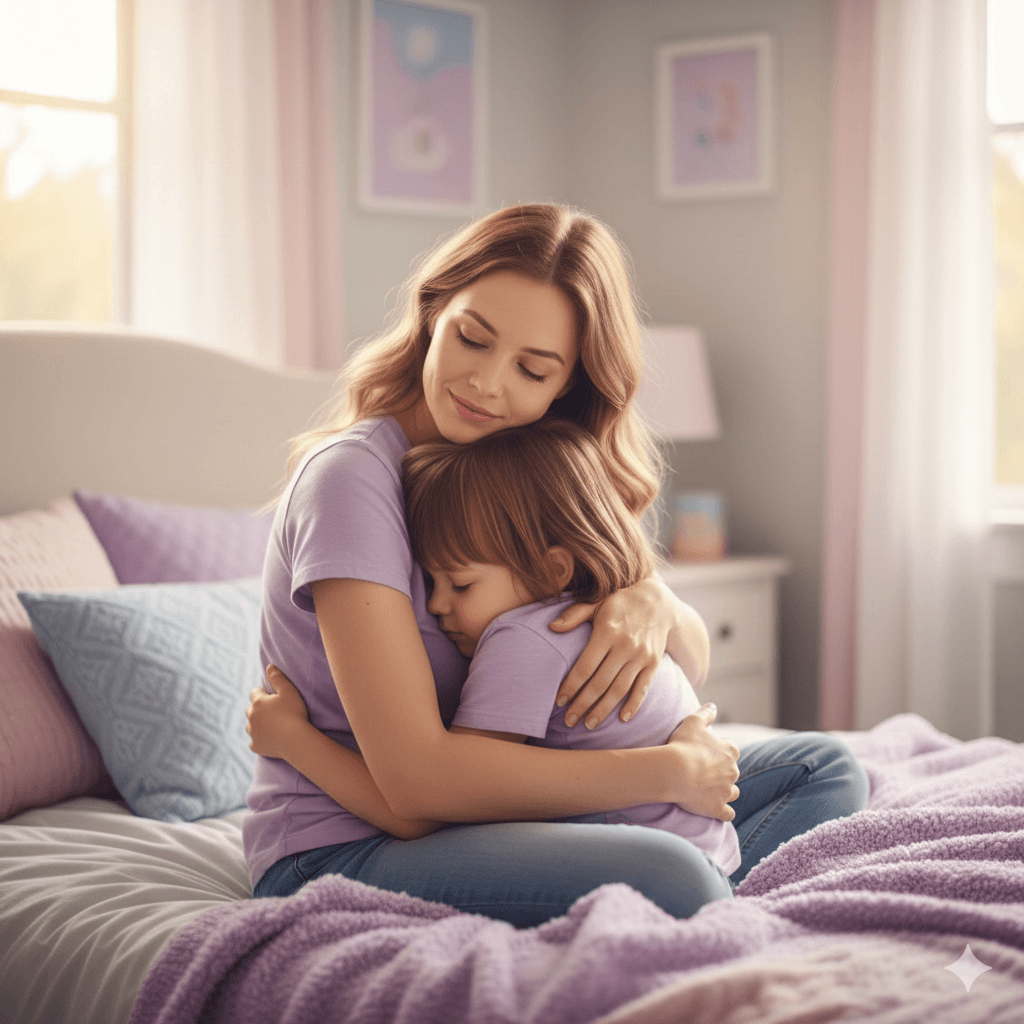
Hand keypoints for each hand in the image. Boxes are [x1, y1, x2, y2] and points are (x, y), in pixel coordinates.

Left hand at [246, 664, 310, 759]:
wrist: (295, 739)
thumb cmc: (294, 713)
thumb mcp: (289, 691)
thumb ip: (277, 677)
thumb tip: (269, 666)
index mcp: (258, 702)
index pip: (254, 693)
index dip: (263, 693)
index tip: (272, 697)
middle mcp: (251, 716)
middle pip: (251, 710)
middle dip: (258, 709)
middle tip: (273, 711)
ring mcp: (252, 732)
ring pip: (250, 726)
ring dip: (257, 724)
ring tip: (271, 726)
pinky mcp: (256, 746)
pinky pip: (253, 742)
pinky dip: (259, 740)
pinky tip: (268, 739)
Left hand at [550, 577, 668, 728]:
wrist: (657, 601)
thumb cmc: (619, 603)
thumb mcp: (596, 602)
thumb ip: (574, 615)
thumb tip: (551, 627)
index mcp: (607, 631)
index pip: (585, 666)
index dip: (571, 686)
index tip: (559, 701)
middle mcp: (625, 645)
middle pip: (600, 682)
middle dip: (583, 704)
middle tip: (569, 720)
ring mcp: (641, 656)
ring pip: (620, 689)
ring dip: (603, 710)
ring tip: (588, 724)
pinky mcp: (654, 663)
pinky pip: (643, 688)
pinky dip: (633, 705)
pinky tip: (621, 719)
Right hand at [668, 703, 740, 820]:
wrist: (675, 771)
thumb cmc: (683, 745)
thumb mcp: (693, 721)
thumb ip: (706, 713)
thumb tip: (713, 706)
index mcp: (730, 751)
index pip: (731, 750)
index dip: (719, 751)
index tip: (706, 753)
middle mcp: (733, 771)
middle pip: (732, 772)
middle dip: (721, 772)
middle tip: (703, 771)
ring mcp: (727, 791)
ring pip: (733, 792)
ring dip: (725, 791)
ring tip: (709, 789)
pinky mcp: (718, 808)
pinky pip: (728, 814)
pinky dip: (724, 812)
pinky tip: (716, 809)